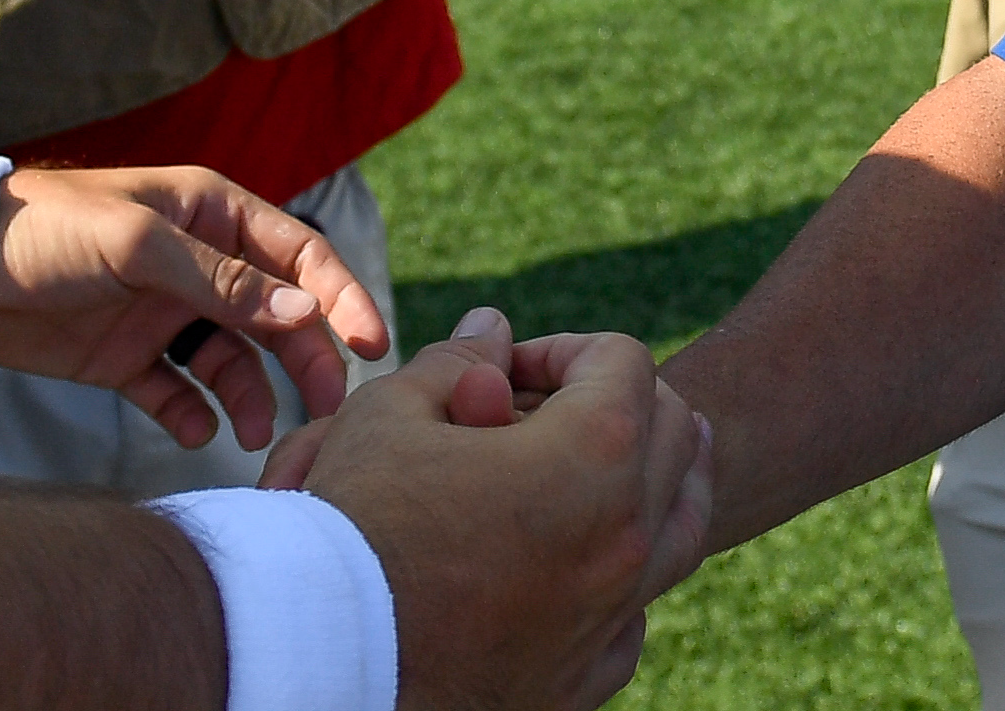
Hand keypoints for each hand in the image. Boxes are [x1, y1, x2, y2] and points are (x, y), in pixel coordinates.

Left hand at [0, 165, 389, 455]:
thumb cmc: (47, 230)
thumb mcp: (139, 244)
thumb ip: (222, 282)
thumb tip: (306, 310)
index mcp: (210, 213)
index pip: (297, 255)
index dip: (339, 295)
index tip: (371, 344)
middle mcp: (196, 262)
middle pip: (275, 314)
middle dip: (305, 358)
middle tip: (325, 408)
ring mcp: (161, 312)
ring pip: (231, 359)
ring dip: (251, 395)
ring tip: (253, 435)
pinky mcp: (124, 357)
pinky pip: (176, 391)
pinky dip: (192, 415)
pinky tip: (195, 433)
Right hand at [272, 306, 718, 710]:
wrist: (320, 657)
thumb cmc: (350, 527)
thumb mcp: (390, 415)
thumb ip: (456, 363)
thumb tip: (493, 329)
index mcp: (594, 454)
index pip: (623, 361)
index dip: (563, 348)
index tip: (508, 370)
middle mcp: (627, 535)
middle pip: (676, 433)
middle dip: (617, 403)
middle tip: (548, 409)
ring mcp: (615, 613)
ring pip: (683, 524)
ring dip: (651, 481)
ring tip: (602, 466)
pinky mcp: (588, 677)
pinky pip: (636, 611)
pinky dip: (619, 574)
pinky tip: (573, 562)